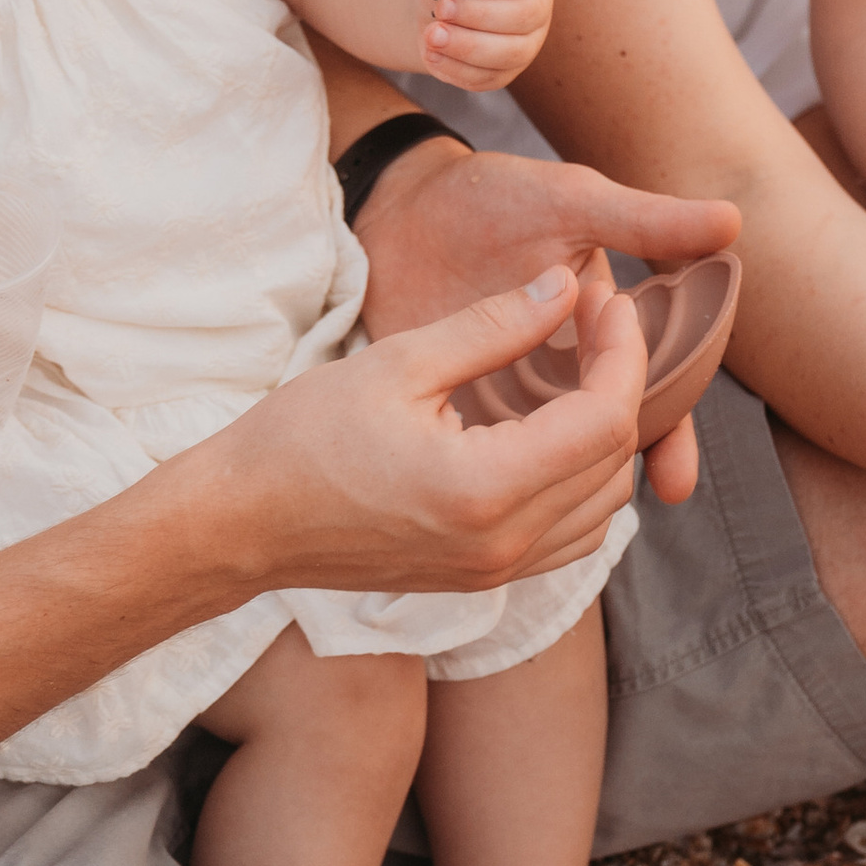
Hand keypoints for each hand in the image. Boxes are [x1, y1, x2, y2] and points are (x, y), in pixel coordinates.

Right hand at [216, 267, 647, 596]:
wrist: (242, 524)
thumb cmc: (302, 438)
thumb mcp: (400, 364)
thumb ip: (493, 327)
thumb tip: (566, 286)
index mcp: (484, 490)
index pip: (604, 421)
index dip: (622, 353)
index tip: (606, 300)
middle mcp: (503, 545)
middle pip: (612, 463)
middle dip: (620, 383)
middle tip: (593, 321)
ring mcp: (495, 573)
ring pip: (602, 507)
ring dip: (606, 438)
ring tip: (579, 371)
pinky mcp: (482, 579)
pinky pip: (569, 537)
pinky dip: (581, 483)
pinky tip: (551, 431)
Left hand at [347, 132, 741, 506]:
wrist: (401, 209)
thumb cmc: (494, 197)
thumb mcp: (572, 204)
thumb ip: (646, 220)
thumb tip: (732, 220)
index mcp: (608, 334)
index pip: (662, 398)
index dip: (672, 437)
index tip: (675, 482)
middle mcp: (568, 377)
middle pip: (613, 443)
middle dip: (617, 472)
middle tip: (605, 495)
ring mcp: (516, 401)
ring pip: (558, 465)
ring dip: (562, 484)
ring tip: (550, 504)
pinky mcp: (463, 412)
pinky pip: (493, 463)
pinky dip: (503, 482)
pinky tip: (493, 502)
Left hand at [417, 0, 552, 94]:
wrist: (443, 7)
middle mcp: (537, 11)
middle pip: (521, 16)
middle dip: (479, 14)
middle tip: (442, 7)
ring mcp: (525, 47)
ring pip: (506, 53)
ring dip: (466, 46)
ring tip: (432, 35)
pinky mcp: (502, 74)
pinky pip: (483, 78)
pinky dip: (454, 67)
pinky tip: (431, 53)